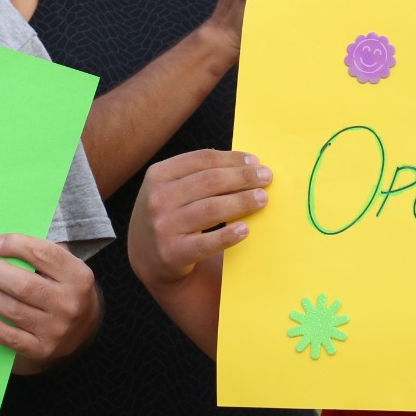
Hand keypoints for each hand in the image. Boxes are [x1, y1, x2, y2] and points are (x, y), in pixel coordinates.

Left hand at [0, 234, 99, 367]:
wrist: (84, 331)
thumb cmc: (67, 291)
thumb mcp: (69, 269)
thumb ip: (46, 254)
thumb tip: (5, 243)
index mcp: (79, 276)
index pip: (44, 254)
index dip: (16, 245)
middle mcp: (69, 303)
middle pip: (23, 285)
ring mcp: (55, 328)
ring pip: (11, 309)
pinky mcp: (41, 349)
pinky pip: (10, 338)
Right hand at [128, 149, 271, 289]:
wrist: (148, 257)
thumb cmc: (171, 214)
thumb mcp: (173, 188)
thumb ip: (200, 175)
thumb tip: (248, 164)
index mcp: (158, 175)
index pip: (202, 160)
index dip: (232, 159)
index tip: (255, 161)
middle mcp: (157, 199)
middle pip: (209, 181)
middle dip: (242, 177)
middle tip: (266, 177)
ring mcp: (162, 227)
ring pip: (210, 209)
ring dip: (241, 201)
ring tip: (262, 198)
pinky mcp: (171, 253)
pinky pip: (205, 243)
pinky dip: (227, 235)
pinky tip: (245, 229)